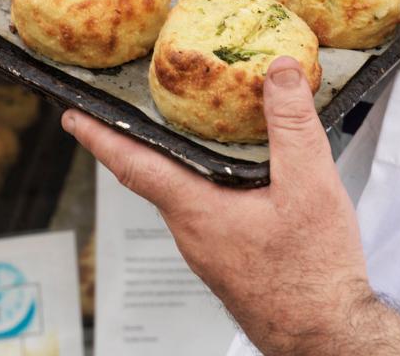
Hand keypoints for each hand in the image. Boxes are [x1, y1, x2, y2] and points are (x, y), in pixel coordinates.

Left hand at [63, 56, 371, 352]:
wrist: (328, 338)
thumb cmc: (314, 275)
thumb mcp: (310, 185)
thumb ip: (291, 124)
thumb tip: (278, 70)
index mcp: (197, 212)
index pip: (134, 165)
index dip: (100, 136)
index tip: (72, 115)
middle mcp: (193, 233)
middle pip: (153, 175)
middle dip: (135, 139)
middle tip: (122, 106)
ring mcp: (209, 249)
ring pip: (183, 192)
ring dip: (174, 159)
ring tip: (180, 126)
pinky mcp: (229, 258)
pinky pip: (205, 207)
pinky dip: (203, 178)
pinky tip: (231, 169)